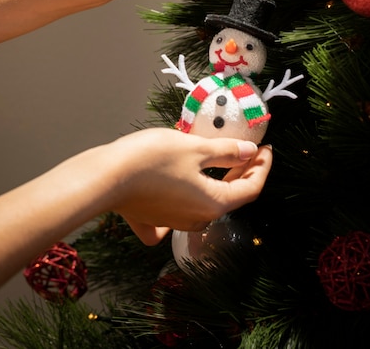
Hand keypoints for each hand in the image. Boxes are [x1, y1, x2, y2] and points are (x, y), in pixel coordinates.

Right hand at [100, 128, 272, 244]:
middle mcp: (196, 219)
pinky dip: (181, 204)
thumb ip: (226, 151)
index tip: (265, 148)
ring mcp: (172, 222)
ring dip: (216, 181)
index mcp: (213, 203)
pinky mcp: (151, 218)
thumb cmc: (152, 159)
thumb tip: (249, 152)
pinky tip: (179, 192)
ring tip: (218, 159)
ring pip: (204, 203)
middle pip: (229, 196)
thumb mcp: (197, 147)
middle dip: (241, 172)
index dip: (262, 166)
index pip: (250, 188)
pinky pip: (171, 216)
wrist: (104, 176)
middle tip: (247, 150)